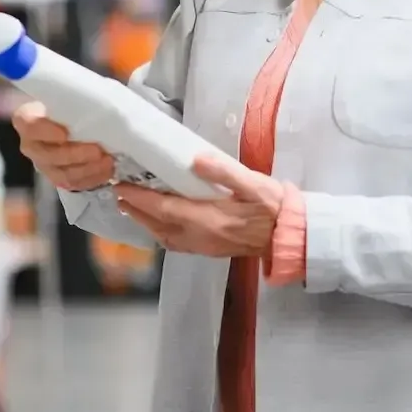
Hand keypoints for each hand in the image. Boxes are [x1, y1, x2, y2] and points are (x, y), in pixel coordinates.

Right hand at [11, 101, 114, 191]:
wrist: (76, 120)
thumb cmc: (73, 103)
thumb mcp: (71, 95)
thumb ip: (75, 99)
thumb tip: (96, 100)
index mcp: (27, 119)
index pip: (29, 126)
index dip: (45, 132)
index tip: (65, 134)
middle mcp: (31, 144)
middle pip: (48, 155)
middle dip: (76, 155)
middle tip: (98, 150)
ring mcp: (44, 164)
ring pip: (62, 174)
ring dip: (88, 170)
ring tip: (108, 161)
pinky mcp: (58, 178)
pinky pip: (73, 184)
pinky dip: (92, 179)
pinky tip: (107, 171)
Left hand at [113, 156, 283, 257]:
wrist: (293, 237)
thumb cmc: (276, 207)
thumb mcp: (254, 183)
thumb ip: (224, 172)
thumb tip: (196, 160)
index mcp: (210, 219)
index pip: (164, 209)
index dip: (140, 198)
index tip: (122, 186)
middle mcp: (202, 237)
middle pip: (159, 226)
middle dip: (136, 211)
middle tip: (119, 195)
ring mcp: (206, 247)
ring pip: (165, 238)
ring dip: (146, 223)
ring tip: (132, 209)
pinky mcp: (212, 251)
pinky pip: (177, 244)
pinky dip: (161, 233)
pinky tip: (160, 225)